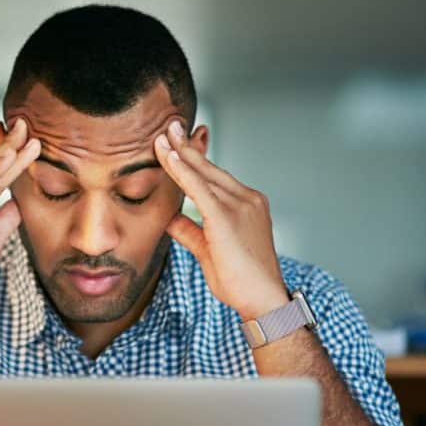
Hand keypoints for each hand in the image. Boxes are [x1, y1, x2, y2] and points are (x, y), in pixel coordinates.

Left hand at [154, 121, 287, 320]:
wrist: (262, 300)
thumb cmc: (240, 280)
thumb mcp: (207, 250)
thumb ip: (189, 230)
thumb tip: (168, 218)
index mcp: (246, 204)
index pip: (214, 176)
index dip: (195, 158)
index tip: (180, 142)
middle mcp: (246, 199)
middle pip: (210, 167)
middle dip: (187, 145)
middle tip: (169, 125)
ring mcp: (240, 206)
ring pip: (203, 174)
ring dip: (180, 153)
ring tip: (163, 135)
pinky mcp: (227, 218)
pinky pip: (199, 189)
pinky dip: (183, 172)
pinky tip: (169, 157)